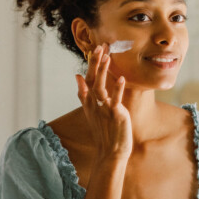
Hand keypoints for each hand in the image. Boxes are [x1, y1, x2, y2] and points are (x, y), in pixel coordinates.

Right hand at [75, 44, 132, 162]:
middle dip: (96, 63)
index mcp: (90, 101)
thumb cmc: (104, 131)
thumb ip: (84, 93)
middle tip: (99, 47)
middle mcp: (94, 104)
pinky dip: (117, 90)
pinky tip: (122, 79)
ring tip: (107, 57)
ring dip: (104, 72)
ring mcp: (103, 109)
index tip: (95, 49)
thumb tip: (77, 76)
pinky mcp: (114, 115)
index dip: (92, 64)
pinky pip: (115, 100)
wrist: (110, 152)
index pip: (88, 79)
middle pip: (92, 80)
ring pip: (101, 87)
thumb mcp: (91, 111)